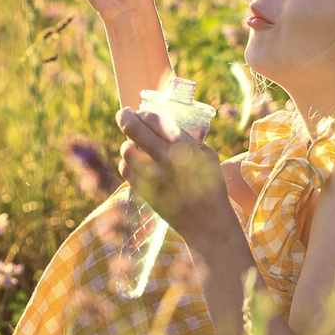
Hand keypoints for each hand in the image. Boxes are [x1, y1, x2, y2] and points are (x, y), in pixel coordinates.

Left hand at [115, 106, 242, 253]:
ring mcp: (153, 176)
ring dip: (127, 146)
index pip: (153, 119)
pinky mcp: (145, 192)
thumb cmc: (211, 185)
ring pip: (126, 152)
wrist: (207, 221)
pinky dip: (127, 165)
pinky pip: (126, 171)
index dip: (143, 113)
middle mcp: (166, 158)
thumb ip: (188, 140)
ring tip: (131, 146)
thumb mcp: (207, 155)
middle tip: (123, 114)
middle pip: (133, 129)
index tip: (140, 113)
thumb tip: (166, 128)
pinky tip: (133, 165)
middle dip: (124, 117)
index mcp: (184, 146)